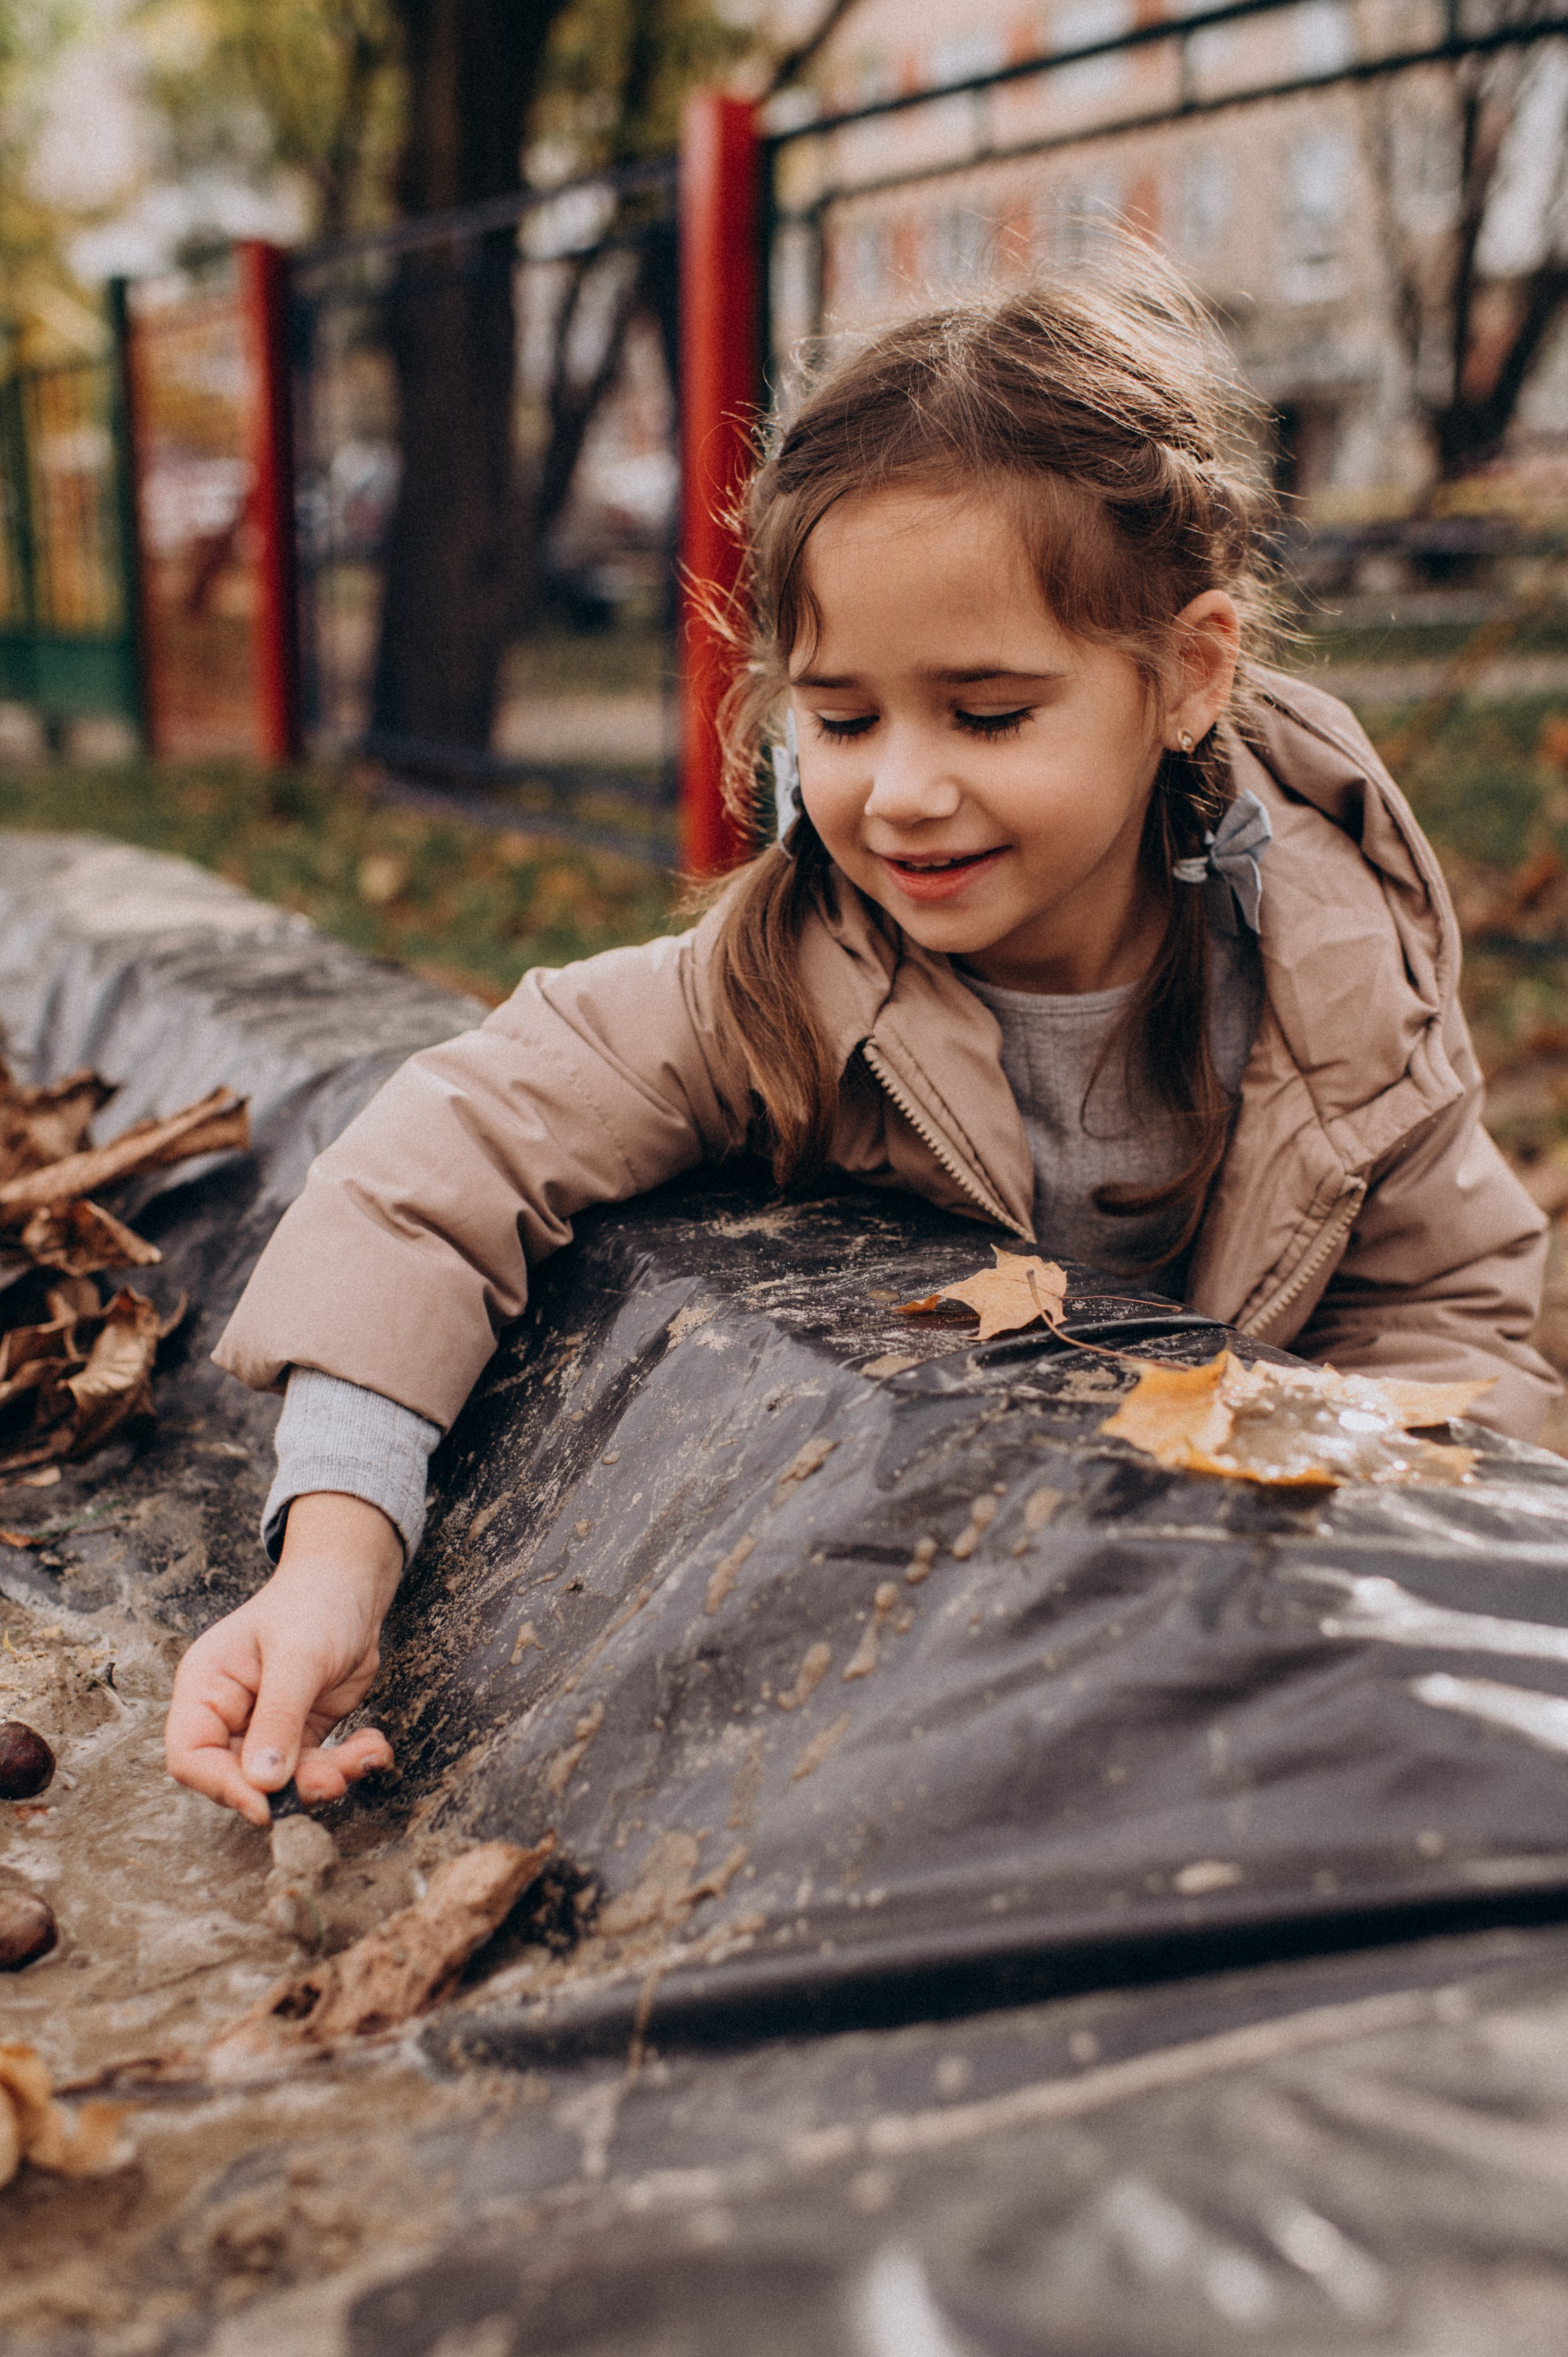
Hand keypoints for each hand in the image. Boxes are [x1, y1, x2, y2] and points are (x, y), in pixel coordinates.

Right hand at [165, 1491, 403, 1824]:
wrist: (352, 1585)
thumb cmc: (314, 1604)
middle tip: (335, 1780)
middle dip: (291, 1787)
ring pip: (284, 1781)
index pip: (191, 1755)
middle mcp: (228, 1714)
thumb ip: (279, 1718)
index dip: (222, 1787)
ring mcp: (265, 1726)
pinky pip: (316, 1767)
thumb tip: (263, 1785)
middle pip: (240, 1778)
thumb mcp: (298, 1657)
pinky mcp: (301, 1733)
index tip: (266, 1807)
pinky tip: (374, 1747)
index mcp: (206, 1688)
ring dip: (327, 1778)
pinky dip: (348, 1765)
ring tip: (368, 1756)